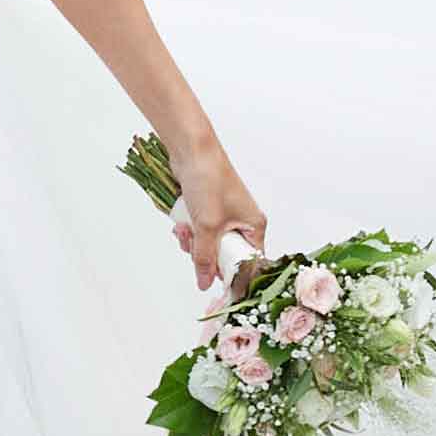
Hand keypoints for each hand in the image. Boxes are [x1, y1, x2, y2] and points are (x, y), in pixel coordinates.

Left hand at [170, 137, 268, 292]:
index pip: (248, 262)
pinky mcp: (207, 212)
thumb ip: (205, 257)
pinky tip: (181, 224)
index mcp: (254, 226)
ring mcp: (224, 217)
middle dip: (204, 254)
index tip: (213, 284)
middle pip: (224, 257)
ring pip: (208, 246)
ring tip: (185, 229)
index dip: (231, 275)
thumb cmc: (209, 180)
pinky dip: (189, 232)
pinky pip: (199, 234)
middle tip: (193, 244)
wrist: (191, 151)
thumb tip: (204, 283)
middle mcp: (242, 223)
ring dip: (193, 243)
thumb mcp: (207, 226)